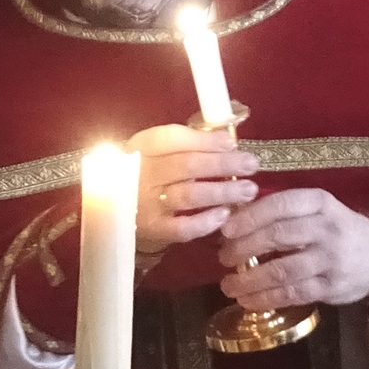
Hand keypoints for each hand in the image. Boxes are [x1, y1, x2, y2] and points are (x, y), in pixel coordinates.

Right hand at [127, 123, 259, 254]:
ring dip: (221, 192)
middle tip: (251, 165)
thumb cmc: (147, 174)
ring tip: (248, 190)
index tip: (231, 142)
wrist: (117, 211)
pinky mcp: (152, 229)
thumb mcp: (156, 153)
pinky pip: (182, 228)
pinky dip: (205, 221)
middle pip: (185, 166)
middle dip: (222, 164)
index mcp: (140, 148)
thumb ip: (185, 145)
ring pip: (187, 196)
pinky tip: (225, 215)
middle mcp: (140, 174)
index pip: (171, 138)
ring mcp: (144, 204)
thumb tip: (227, 142)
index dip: (203, 140)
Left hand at [217, 189, 368, 310]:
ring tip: (229, 286)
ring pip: (282, 270)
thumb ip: (282, 213)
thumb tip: (232, 219)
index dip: (249, 217)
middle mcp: (326, 228)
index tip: (225, 230)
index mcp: (319, 202)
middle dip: (243, 248)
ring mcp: (330, 259)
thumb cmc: (335, 229)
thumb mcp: (316, 210)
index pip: (280, 205)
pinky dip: (266, 299)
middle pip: (278, 236)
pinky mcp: (331, 286)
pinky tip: (249, 301)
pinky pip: (293, 294)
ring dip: (250, 280)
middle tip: (223, 258)